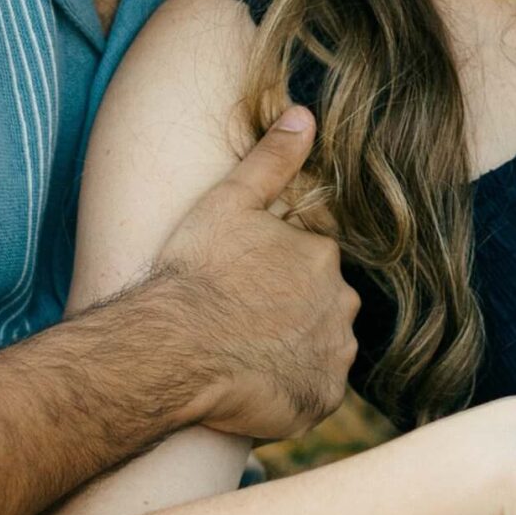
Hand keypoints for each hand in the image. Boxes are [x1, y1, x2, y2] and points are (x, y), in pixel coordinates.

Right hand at [156, 108, 358, 443]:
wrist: (173, 348)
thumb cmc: (195, 272)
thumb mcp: (229, 202)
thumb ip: (272, 159)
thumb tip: (305, 114)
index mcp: (323, 256)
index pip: (311, 265)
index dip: (275, 276)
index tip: (241, 286)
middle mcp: (341, 305)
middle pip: (322, 307)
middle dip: (292, 314)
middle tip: (240, 322)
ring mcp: (333, 356)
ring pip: (321, 350)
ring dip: (294, 351)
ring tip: (242, 354)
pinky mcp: (320, 400)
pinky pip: (312, 392)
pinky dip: (291, 390)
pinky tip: (253, 384)